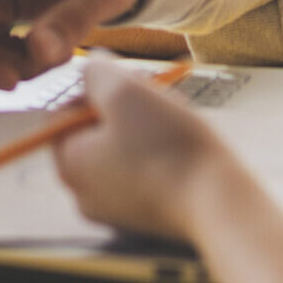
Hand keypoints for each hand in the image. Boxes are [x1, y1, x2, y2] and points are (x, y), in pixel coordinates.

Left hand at [55, 54, 246, 244]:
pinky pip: (142, 174)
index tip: (131, 87)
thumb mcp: (124, 92)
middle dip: (124, 110)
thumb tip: (90, 66)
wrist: (218, 201)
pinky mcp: (144, 216)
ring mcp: (114, 209)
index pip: (64, 113)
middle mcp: (83, 193)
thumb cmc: (168, 146)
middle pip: (94, 132)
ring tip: (175, 123)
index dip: (97, 91)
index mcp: (68, 164)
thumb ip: (97, 72)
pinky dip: (158, 156)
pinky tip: (182, 148)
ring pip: (121, 150)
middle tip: (157, 101)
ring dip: (144, 129)